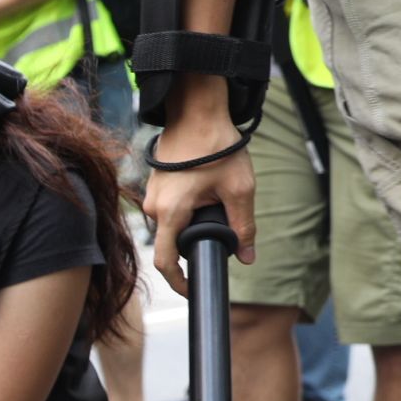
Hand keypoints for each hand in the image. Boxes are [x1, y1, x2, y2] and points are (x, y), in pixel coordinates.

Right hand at [141, 111, 256, 298]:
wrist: (196, 111)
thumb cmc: (217, 147)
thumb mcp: (240, 190)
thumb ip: (244, 227)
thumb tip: (248, 257)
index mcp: (171, 213)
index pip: (166, 261)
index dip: (178, 282)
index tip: (193, 290)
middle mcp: (154, 207)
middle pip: (173, 241)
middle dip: (197, 240)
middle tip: (224, 224)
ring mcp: (152, 195)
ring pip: (172, 223)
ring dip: (193, 221)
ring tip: (218, 195)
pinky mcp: (155, 184)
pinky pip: (169, 207)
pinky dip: (187, 207)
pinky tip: (205, 185)